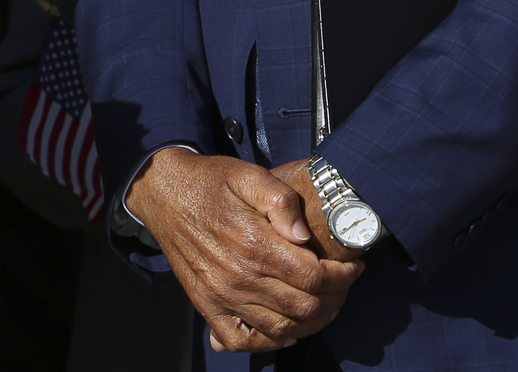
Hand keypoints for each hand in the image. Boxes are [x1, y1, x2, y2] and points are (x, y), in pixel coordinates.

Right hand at [125, 149, 363, 352]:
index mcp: (253, 243)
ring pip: (282, 329)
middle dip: (335, 299)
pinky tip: (285, 330)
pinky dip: (269, 343)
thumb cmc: (209, 182)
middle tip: (342, 284)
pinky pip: (242, 341)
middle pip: (305, 307)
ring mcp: (221, 295)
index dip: (343, 276)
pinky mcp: (207, 305)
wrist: (163, 192)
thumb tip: (303, 234)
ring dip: (312, 322)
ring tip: (323, 304)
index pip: (314, 276)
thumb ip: (280, 200)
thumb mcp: (248, 175)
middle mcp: (238, 276)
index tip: (353, 266)